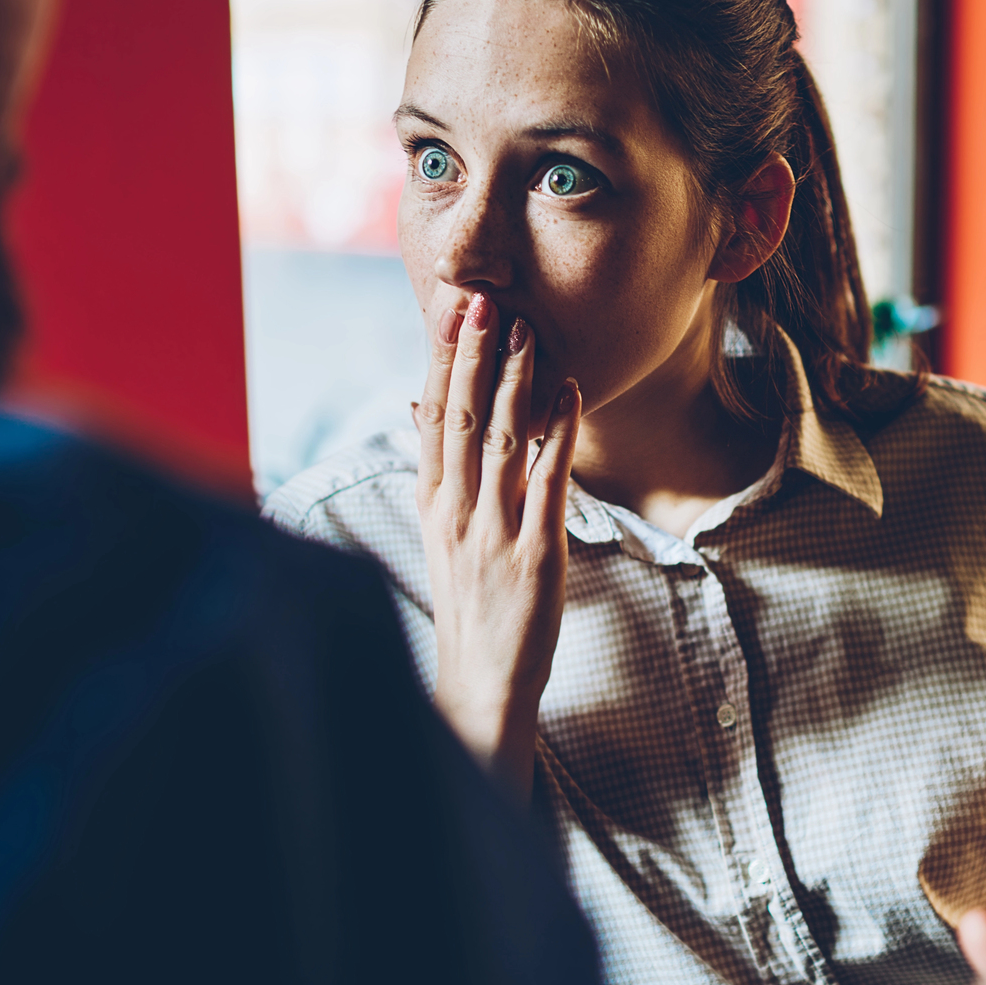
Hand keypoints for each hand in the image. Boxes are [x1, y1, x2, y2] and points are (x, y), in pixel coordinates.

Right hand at [415, 290, 580, 797]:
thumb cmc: (470, 607)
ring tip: (530, 331)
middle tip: (489, 301)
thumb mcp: (441, 534)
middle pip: (464, 419)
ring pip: (503, 440)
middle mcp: (457, 512)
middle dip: (476, 357)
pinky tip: (569, 393)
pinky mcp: (535, 555)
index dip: (446, 362)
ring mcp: (494, 532)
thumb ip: (436, 469)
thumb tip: (416, 404)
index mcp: (434, 504)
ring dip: (518, 381)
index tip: (456, 312)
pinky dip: (558, 433)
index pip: (436, 418)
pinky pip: (548, 482)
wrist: (481, 684)